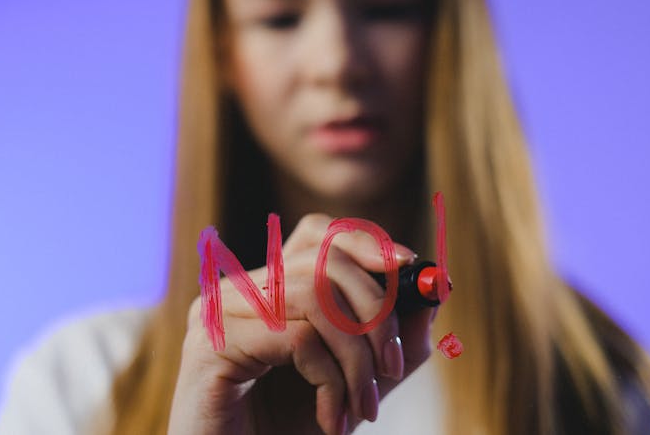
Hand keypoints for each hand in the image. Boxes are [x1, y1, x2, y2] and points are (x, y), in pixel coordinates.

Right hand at [167, 214, 436, 434]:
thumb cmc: (289, 428)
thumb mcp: (357, 377)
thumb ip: (395, 335)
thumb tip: (436, 287)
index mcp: (267, 288)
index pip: (317, 234)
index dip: (366, 242)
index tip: (408, 264)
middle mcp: (240, 290)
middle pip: (324, 260)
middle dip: (375, 313)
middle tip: (392, 366)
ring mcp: (220, 311)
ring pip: (316, 296)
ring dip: (356, 358)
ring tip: (364, 408)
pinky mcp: (212, 343)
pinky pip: (298, 337)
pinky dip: (330, 381)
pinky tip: (330, 418)